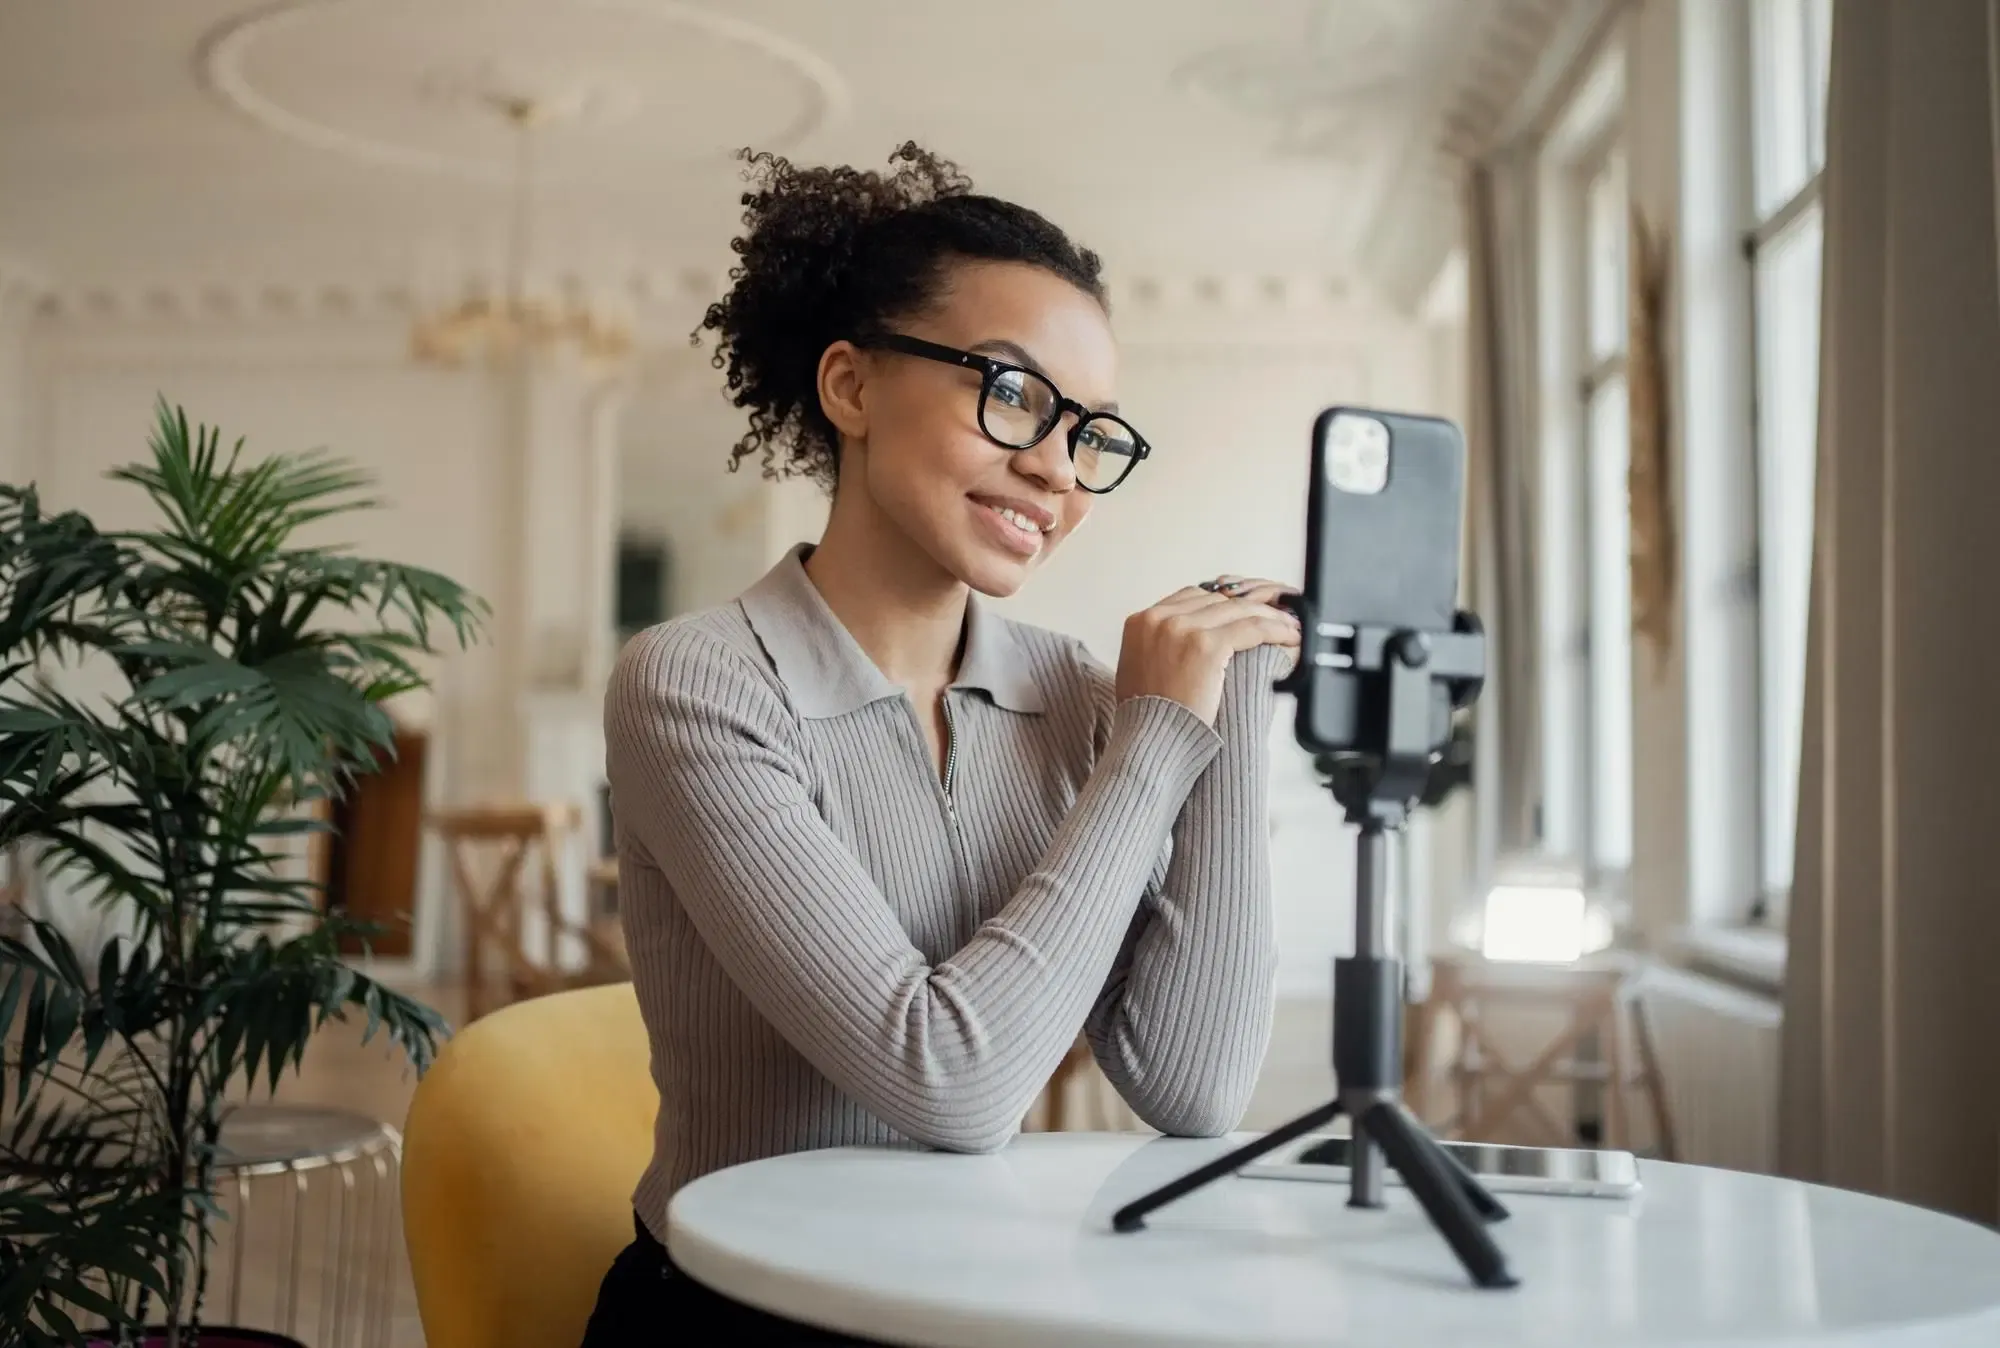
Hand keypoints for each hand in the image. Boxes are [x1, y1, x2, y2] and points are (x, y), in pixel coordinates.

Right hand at [1116, 576, 1301, 724]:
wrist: (1150, 741)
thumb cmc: (1150, 717)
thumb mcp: (1142, 668)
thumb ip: (1163, 644)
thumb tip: (1193, 637)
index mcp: (1141, 621)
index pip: (1192, 597)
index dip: (1223, 603)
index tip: (1245, 612)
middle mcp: (1159, 618)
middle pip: (1216, 599)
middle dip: (1248, 607)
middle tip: (1275, 616)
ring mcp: (1182, 629)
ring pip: (1237, 610)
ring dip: (1269, 616)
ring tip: (1289, 625)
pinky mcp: (1206, 645)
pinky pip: (1251, 628)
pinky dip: (1275, 629)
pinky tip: (1290, 636)